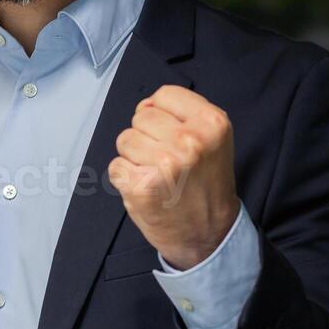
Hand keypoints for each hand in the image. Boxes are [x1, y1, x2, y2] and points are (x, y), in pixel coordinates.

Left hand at [109, 85, 241, 270]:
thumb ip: (182, 114)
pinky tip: (147, 189)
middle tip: (168, 161)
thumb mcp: (211, 139)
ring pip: (125, 139)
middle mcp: (190, 141)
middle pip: (142, 116)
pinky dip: (126, 178)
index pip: (165, 95)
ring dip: (135, 157)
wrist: (209, 234)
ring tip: (158, 175)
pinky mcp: (142, 186)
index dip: (163, 113)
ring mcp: (165, 164)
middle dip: (148, 136)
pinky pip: (116, 166)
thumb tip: (145, 105)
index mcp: (212, 123)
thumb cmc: (206, 185)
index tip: (173, 134)